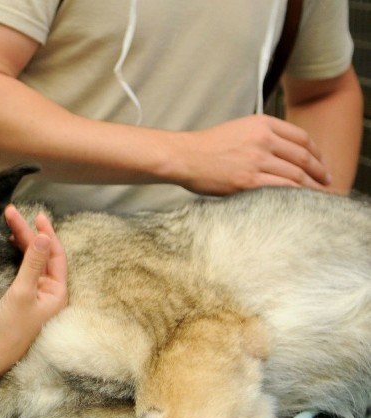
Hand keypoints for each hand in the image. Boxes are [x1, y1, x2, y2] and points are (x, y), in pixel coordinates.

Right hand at [0, 205, 67, 380]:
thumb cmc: (10, 327)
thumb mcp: (22, 292)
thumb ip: (32, 263)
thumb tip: (43, 237)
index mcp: (57, 293)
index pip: (56, 255)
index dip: (47, 234)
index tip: (36, 216)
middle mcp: (49, 293)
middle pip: (42, 255)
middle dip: (28, 234)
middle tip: (12, 213)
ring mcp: (35, 296)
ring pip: (32, 261)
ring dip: (22, 242)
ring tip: (10, 224)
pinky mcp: (21, 299)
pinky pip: (23, 270)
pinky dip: (17, 255)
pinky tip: (9, 245)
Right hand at [174, 114, 331, 194]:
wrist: (183, 156)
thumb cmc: (206, 147)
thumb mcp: (238, 129)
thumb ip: (262, 135)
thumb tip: (283, 152)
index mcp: (262, 124)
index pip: (301, 137)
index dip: (316, 152)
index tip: (321, 163)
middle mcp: (263, 139)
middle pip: (303, 157)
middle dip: (320, 171)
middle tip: (327, 181)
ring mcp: (257, 160)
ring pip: (296, 174)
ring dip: (312, 186)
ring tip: (319, 194)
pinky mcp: (249, 181)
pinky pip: (282, 188)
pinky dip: (296, 195)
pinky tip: (301, 201)